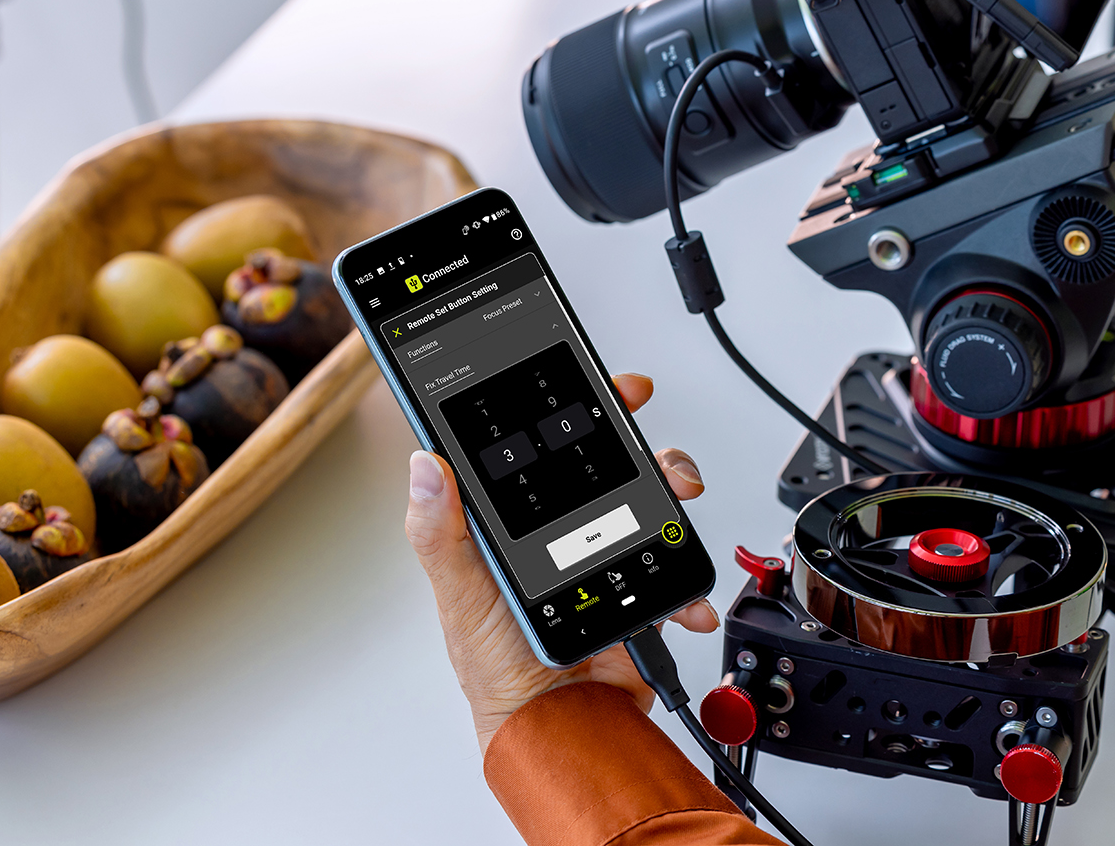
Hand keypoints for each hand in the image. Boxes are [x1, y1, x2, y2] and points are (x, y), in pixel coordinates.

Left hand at [405, 372, 719, 753]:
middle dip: (645, 445)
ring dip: (674, 495)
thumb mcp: (458, 588)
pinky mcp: (640, 591)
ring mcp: (608, 555)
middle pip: (614, 462)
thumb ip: (438, 529)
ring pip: (652, 502)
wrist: (550, 725)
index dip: (580, 405)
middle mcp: (567, 528)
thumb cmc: (492, 663)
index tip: (609, 388)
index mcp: (519, 517)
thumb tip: (425, 465)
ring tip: (676, 502)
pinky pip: (676, 571)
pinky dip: (689, 580)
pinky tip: (683, 593)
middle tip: (657, 450)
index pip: (548, 443)